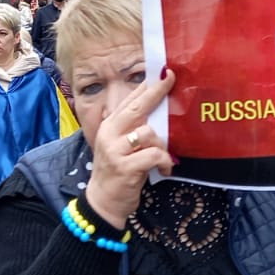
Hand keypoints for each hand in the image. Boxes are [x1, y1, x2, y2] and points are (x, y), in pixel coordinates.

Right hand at [83, 69, 177, 226]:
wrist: (103, 202)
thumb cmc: (117, 172)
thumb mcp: (120, 147)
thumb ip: (133, 129)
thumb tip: (158, 110)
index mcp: (109, 126)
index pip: (128, 100)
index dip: (146, 86)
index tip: (162, 73)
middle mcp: (110, 134)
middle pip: (136, 107)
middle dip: (156, 92)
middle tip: (171, 79)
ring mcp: (115, 150)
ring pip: (149, 133)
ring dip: (163, 145)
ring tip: (165, 158)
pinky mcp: (125, 167)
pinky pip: (154, 155)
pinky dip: (164, 161)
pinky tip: (165, 169)